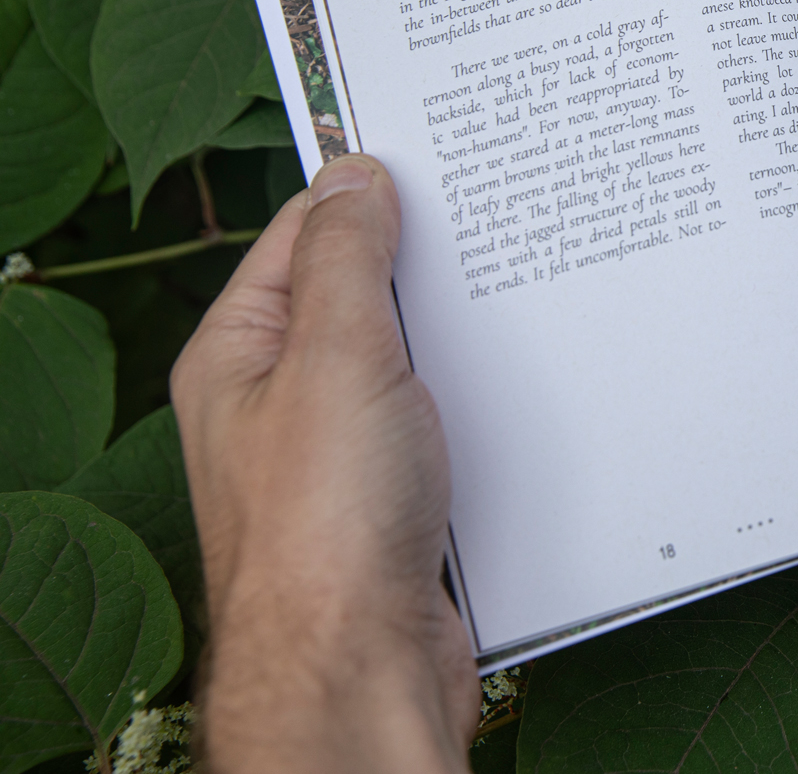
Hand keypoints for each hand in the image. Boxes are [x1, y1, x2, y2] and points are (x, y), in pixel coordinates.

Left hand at [172, 155, 476, 772]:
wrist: (358, 668)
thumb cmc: (324, 527)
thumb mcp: (335, 358)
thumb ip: (348, 260)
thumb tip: (355, 177)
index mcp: (241, 356)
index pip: (304, 236)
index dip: (369, 192)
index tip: (439, 155)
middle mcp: (283, 400)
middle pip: (363, 297)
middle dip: (430, 266)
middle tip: (502, 219)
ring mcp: (340, 452)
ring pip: (412, 362)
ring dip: (463, 338)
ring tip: (526, 297)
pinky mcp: (394, 499)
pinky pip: (444, 421)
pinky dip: (482, 400)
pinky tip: (530, 385)